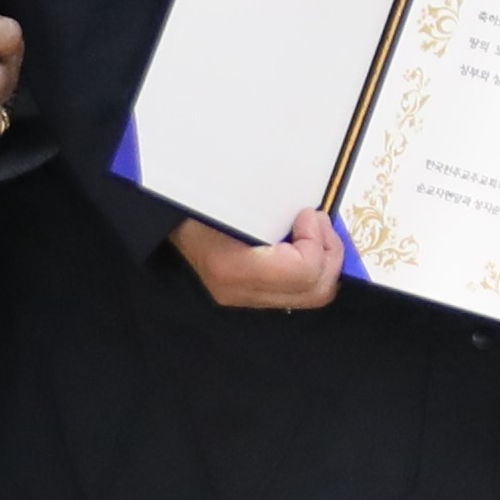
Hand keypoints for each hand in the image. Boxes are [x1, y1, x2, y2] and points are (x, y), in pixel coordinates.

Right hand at [177, 210, 345, 310]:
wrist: (169, 223)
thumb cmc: (199, 205)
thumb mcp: (229, 199)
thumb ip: (271, 208)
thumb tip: (310, 211)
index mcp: (231, 268)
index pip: (300, 271)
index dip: (315, 242)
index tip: (308, 214)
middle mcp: (240, 293)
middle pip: (315, 290)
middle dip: (330, 253)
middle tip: (320, 222)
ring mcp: (246, 300)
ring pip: (313, 296)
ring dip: (326, 261)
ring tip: (316, 231)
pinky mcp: (253, 298)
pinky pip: (300, 292)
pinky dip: (314, 268)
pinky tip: (306, 244)